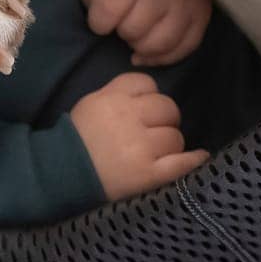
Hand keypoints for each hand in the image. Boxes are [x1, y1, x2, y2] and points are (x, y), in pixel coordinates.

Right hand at [70, 72, 209, 199]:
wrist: (61, 177)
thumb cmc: (78, 140)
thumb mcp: (92, 104)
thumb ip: (119, 92)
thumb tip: (152, 93)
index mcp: (112, 99)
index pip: (147, 84)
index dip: (149, 97)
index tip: (143, 111)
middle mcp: (128, 118)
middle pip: (167, 108)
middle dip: (164, 120)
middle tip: (153, 134)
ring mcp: (140, 147)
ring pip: (175, 136)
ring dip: (170, 145)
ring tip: (155, 154)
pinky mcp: (149, 174)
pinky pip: (182, 163)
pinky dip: (194, 160)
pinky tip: (200, 157)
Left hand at [80, 0, 211, 65]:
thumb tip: (90, 5)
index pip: (109, 9)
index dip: (98, 21)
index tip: (100, 18)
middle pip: (133, 30)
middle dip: (121, 30)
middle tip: (121, 22)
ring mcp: (186, 5)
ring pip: (158, 45)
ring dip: (141, 45)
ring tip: (135, 35)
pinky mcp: (202, 16)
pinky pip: (184, 49)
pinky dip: (163, 57)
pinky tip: (148, 53)